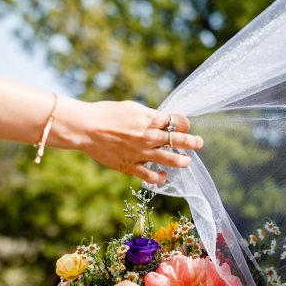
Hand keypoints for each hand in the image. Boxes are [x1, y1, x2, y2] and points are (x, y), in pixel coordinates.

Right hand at [71, 100, 203, 184]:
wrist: (86, 128)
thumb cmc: (106, 113)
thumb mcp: (131, 108)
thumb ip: (148, 116)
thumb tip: (160, 120)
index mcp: (150, 119)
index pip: (177, 122)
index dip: (184, 124)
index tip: (185, 126)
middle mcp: (150, 136)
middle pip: (180, 140)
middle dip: (193, 142)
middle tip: (199, 143)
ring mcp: (142, 152)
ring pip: (171, 160)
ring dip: (182, 161)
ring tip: (186, 161)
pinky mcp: (131, 166)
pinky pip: (151, 175)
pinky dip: (161, 177)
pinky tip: (164, 175)